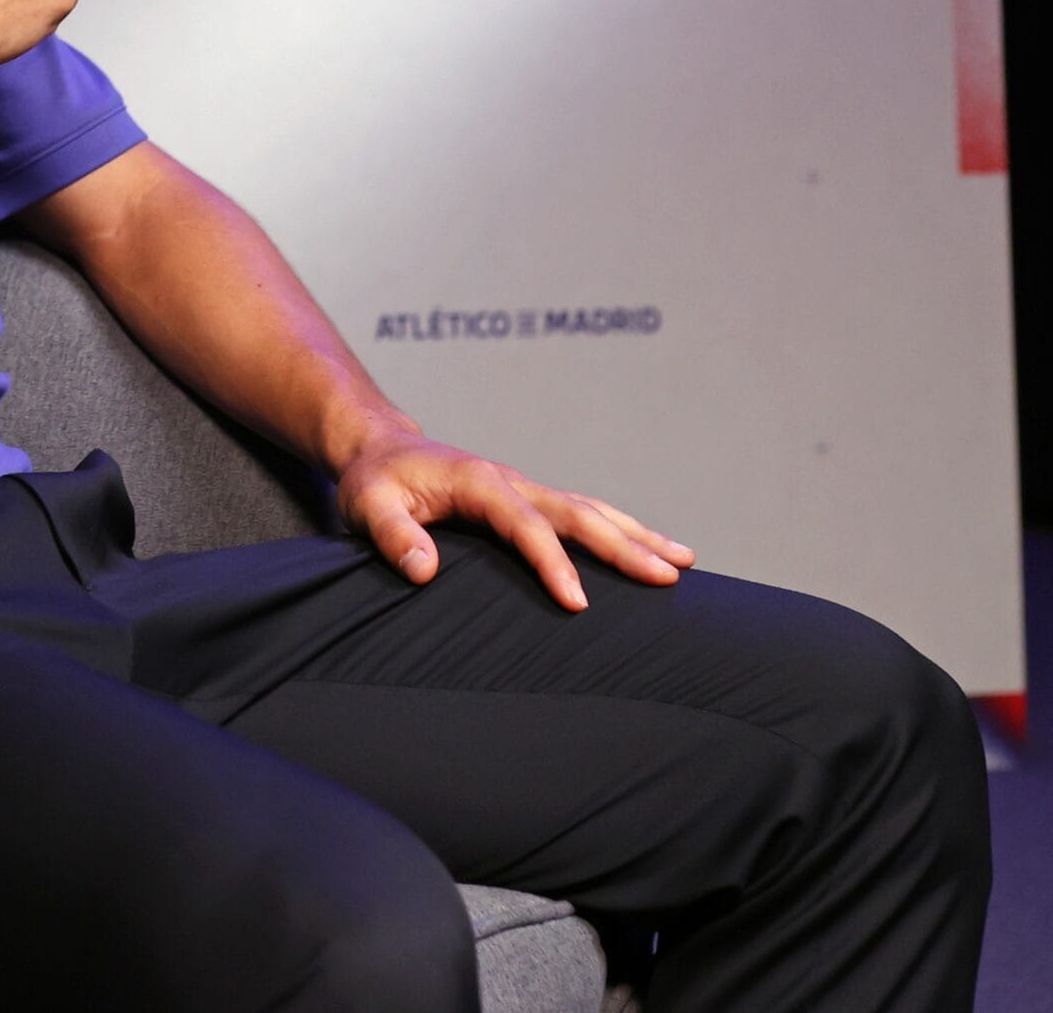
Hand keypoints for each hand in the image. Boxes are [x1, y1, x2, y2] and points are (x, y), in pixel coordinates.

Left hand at [334, 427, 695, 610]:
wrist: (378, 449)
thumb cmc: (373, 481)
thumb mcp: (366, 505)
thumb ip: (394, 535)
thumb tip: (425, 570)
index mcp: (478, 481)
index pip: (525, 525)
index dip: (552, 563)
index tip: (579, 603)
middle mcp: (511, 480)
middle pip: (577, 513)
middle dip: (624, 546)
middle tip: (670, 576)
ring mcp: (523, 488)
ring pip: (590, 509)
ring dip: (636, 534)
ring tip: (685, 562)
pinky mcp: (527, 499)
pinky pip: (581, 513)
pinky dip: (619, 529)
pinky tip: (650, 548)